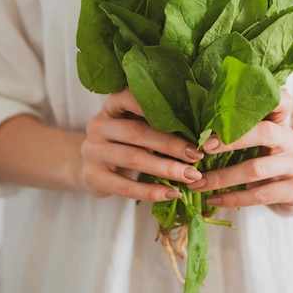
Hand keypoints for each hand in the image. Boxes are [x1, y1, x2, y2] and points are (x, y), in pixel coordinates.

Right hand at [79, 88, 203, 201]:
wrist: (91, 166)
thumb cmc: (125, 141)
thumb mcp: (135, 124)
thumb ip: (157, 121)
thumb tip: (201, 130)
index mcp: (112, 105)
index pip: (130, 98)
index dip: (155, 106)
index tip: (185, 117)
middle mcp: (98, 124)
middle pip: (136, 132)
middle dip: (170, 144)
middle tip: (197, 155)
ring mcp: (93, 151)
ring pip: (133, 158)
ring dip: (165, 169)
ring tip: (191, 176)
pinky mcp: (93, 176)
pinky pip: (125, 187)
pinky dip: (151, 192)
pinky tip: (173, 194)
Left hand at [190, 91, 292, 215]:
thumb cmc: (265, 158)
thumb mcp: (256, 141)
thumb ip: (237, 129)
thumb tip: (197, 125)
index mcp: (281, 121)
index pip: (280, 101)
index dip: (261, 99)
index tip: (226, 108)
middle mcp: (291, 140)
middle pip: (265, 132)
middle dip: (230, 140)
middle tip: (202, 147)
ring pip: (256, 169)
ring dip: (222, 178)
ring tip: (197, 183)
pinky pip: (259, 195)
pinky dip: (232, 198)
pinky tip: (213, 199)